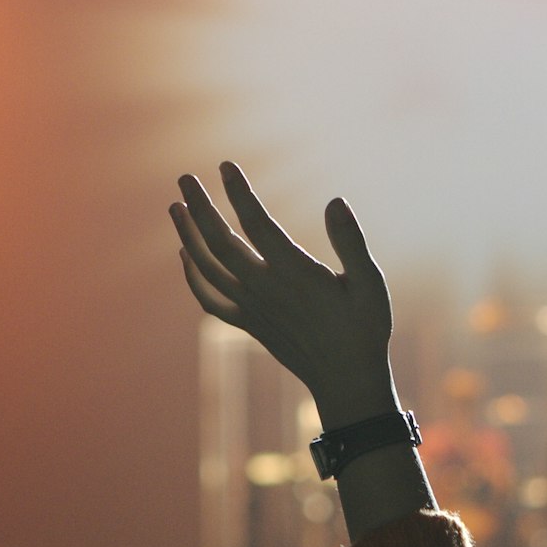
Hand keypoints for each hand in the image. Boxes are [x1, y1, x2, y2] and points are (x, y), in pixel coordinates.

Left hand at [171, 162, 397, 428]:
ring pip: (207, 268)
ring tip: (176, 207)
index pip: (257, 224)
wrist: (346, 381)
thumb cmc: (364, 329)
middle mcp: (265, 289)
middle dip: (200, 207)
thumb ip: (351, 242)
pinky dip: (192, 277)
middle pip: (220, 242)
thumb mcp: (371, 284)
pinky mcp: (248, 324)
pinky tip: (184, 256)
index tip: (225, 166)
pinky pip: (210, 299)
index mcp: (295, 274)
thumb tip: (335, 201)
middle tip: (184, 178)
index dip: (239, 193)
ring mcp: (252, 308)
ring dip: (187, 236)